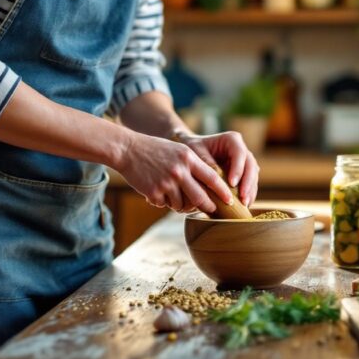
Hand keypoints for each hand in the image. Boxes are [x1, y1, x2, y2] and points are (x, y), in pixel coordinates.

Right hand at [115, 132, 232, 212]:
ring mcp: (166, 183)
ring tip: (172, 195)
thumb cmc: (155, 150)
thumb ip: (193, 166)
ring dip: (180, 204)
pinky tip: (156, 191)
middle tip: (212, 210)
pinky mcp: (154, 192)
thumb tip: (208, 188)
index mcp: (188, 158)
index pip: (212, 178)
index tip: (230, 200)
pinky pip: (165, 205)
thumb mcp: (179, 151)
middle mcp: (179, 171)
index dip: (223, 191)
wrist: (128, 149)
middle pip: (200, 197)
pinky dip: (162, 202)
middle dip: (208, 206)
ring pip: (182, 204)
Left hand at [176, 131, 258, 206]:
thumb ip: (205, 161)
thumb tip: (215, 177)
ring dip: (250, 191)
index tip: (232, 183)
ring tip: (244, 205)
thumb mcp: (195, 151)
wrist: (193, 151)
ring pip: (253, 176)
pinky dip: (248, 194)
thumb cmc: (193, 148)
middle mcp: (241, 150)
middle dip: (248, 183)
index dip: (238, 169)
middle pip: (251, 166)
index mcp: (231, 140)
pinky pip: (249, 184)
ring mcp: (244, 162)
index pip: (239, 153)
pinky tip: (243, 206)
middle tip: (242, 198)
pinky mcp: (243, 174)